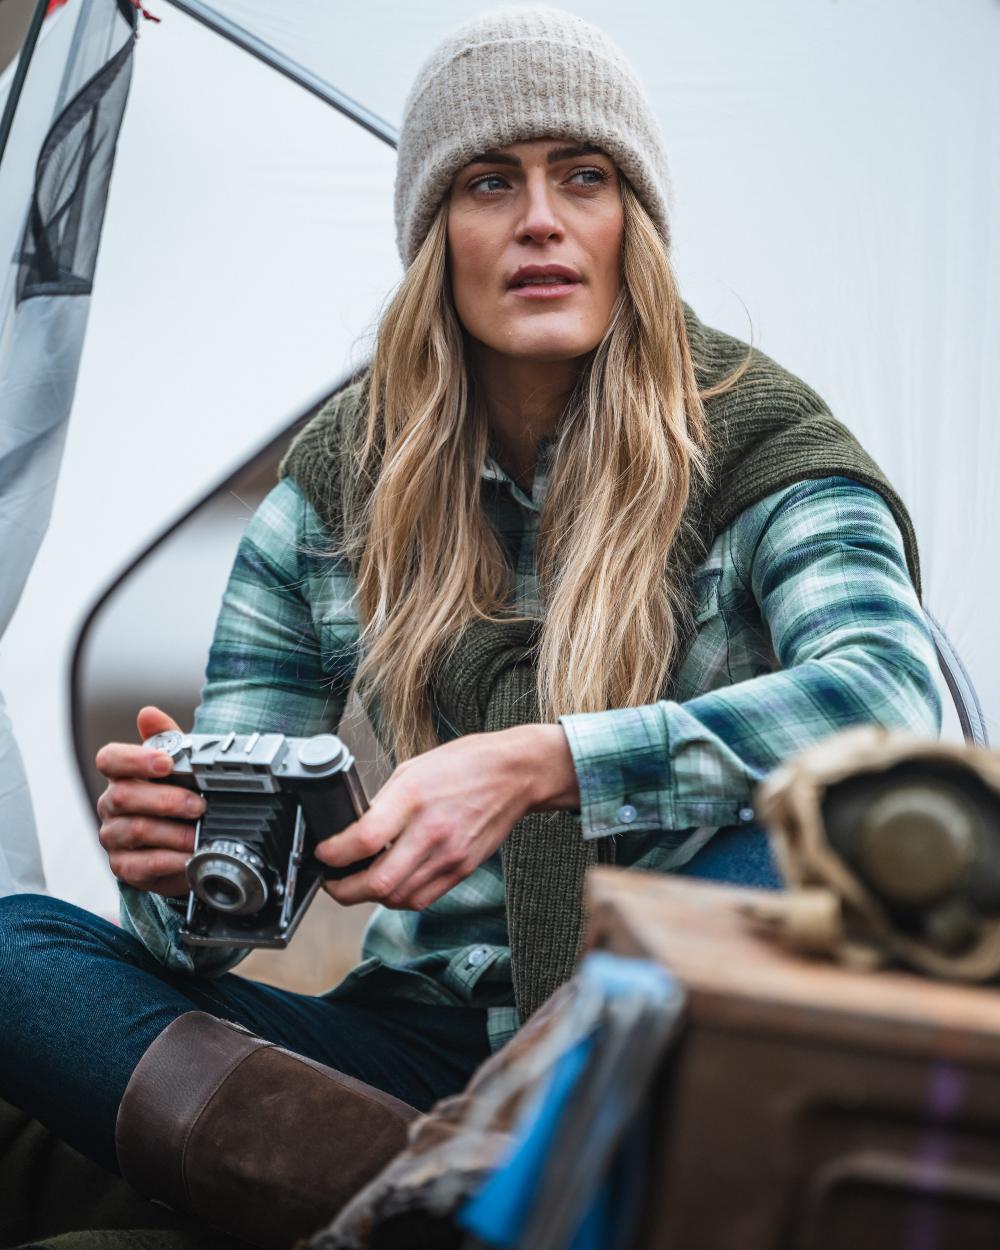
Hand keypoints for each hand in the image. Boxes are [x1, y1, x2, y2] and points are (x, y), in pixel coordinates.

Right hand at [95, 706, 204, 896]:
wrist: (185, 846)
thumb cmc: (178, 802)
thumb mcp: (181, 768)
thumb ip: (168, 739)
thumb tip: (148, 713)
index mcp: (122, 776)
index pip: (110, 759)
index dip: (136, 759)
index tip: (165, 762)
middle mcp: (112, 805)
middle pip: (123, 796)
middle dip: (166, 800)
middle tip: (198, 805)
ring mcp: (114, 837)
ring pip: (134, 830)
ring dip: (172, 832)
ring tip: (198, 834)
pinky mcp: (124, 867)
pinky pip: (141, 864)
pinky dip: (170, 860)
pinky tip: (189, 857)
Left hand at [316, 724, 578, 911]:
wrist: (515, 775)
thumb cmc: (465, 764)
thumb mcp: (413, 769)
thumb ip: (383, 804)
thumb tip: (354, 831)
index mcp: (413, 797)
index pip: (363, 840)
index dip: (333, 855)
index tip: (322, 855)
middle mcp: (431, 831)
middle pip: (378, 883)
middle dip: (343, 890)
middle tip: (332, 882)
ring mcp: (449, 855)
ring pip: (397, 898)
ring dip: (370, 897)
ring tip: (359, 883)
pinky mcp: (461, 870)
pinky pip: (421, 899)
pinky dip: (399, 898)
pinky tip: (392, 885)